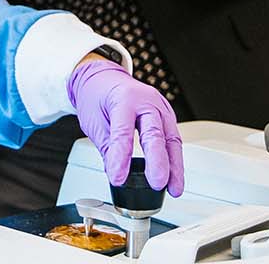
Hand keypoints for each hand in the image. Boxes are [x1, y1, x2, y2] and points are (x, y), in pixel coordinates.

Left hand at [68, 58, 183, 195]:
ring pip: (171, 138)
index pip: (123, 132)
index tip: (118, 178)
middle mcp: (146, 101)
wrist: (103, 79)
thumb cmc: (98, 96)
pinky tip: (174, 176)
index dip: (121, 158)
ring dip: (174, 166)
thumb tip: (117, 174)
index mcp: (124, 99)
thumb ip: (108, 148)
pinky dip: (174, 159)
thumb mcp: (94, 122)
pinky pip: (173, 139)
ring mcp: (160, 107)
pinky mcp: (166, 116)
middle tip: (157, 183)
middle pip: (154, 134)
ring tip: (174, 188)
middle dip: (158, 161)